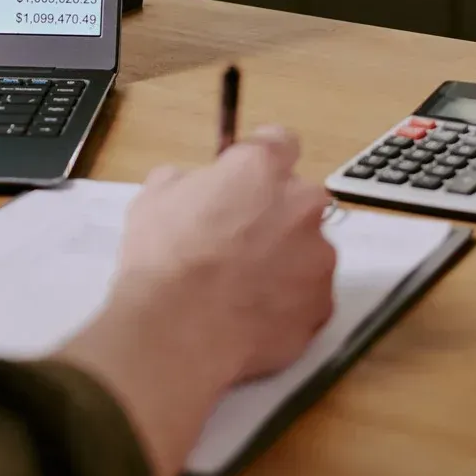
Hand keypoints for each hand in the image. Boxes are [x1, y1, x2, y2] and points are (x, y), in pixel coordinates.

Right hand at [59, 129, 334, 475]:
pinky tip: (254, 315)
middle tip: (238, 240)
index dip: (260, 159)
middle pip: (299, 198)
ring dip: (285, 259)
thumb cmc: (162, 259)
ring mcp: (319, 257)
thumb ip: (185, 181)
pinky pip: (309, 295)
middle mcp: (301, 205)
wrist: (177, 333)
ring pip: (308, 249)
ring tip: (243, 287)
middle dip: (275, 213)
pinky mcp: (322, 305)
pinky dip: (289, 301)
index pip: (279, 142)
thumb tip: (192, 185)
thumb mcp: (152, 200)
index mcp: (260, 168)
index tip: (245, 177)